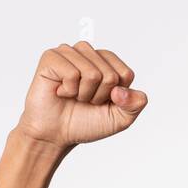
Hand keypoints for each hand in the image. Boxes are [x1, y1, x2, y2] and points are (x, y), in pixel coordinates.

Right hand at [16, 41, 148, 148]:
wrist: (56, 134)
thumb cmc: (85, 122)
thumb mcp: (120, 119)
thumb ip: (135, 104)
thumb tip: (122, 91)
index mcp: (108, 63)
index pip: (126, 74)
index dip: (116, 96)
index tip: (102, 102)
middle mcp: (89, 54)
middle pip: (110, 75)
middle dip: (99, 96)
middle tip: (84, 100)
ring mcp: (70, 53)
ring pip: (92, 73)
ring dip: (83, 93)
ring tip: (73, 95)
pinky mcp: (52, 58)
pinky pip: (71, 73)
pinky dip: (68, 90)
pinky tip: (60, 92)